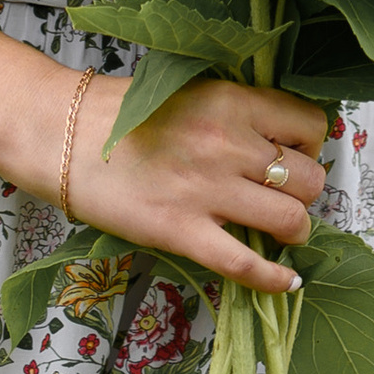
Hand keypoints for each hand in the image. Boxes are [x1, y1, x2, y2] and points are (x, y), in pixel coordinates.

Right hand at [67, 73, 330, 294]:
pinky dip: (274, 279)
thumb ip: (236, 114)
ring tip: (280, 232)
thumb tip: (280, 143)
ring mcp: (207, 191)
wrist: (64, 134)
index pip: (309, 125)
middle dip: (303, 192)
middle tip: (282, 196)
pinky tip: (286, 282)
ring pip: (290, 220)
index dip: (310, 146)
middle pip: (307, 178)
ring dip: (294, 231)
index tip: (295, 156)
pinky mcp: (181, 232)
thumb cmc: (123, 112)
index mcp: (232, 101)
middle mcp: (229, 144)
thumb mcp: (192, 92)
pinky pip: (245, 264)